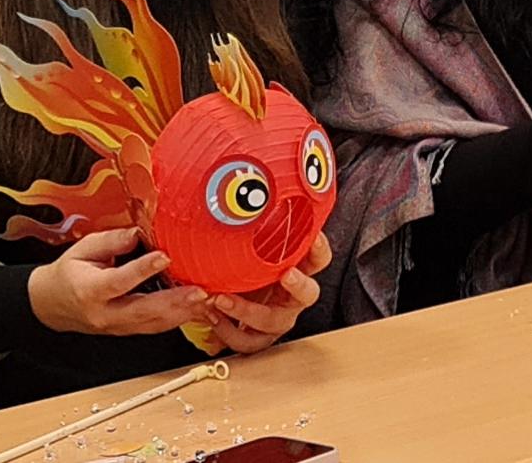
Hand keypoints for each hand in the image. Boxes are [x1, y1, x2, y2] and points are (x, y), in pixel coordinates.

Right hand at [26, 230, 208, 338]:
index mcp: (90, 290)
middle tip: (199, 292)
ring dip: (182, 314)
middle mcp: (104, 313)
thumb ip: (111, 241)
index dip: (142, 270)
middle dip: (174, 302)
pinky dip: (176, 320)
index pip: (119, 281)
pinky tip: (194, 311)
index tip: (164, 256)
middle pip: (142, 310)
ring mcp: (116, 327)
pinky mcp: (126, 331)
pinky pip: (153, 328)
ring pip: (152, 324)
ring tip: (205, 301)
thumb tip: (138, 233)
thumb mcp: (82, 250)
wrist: (50, 305)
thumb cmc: (67, 274)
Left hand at [197, 234, 327, 358]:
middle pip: (309, 294)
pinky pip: (249, 342)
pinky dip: (229, 332)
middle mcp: (292, 296)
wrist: (223, 298)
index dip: (319, 249)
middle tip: (286, 275)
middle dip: (299, 285)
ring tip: (222, 300)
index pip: (318, 258)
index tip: (313, 237)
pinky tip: (212, 316)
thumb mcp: (242, 246)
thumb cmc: (238, 266)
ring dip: (248, 313)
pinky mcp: (258, 337)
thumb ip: (243, 228)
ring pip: (275, 323)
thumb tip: (229, 189)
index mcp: (296, 269)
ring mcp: (277, 318)